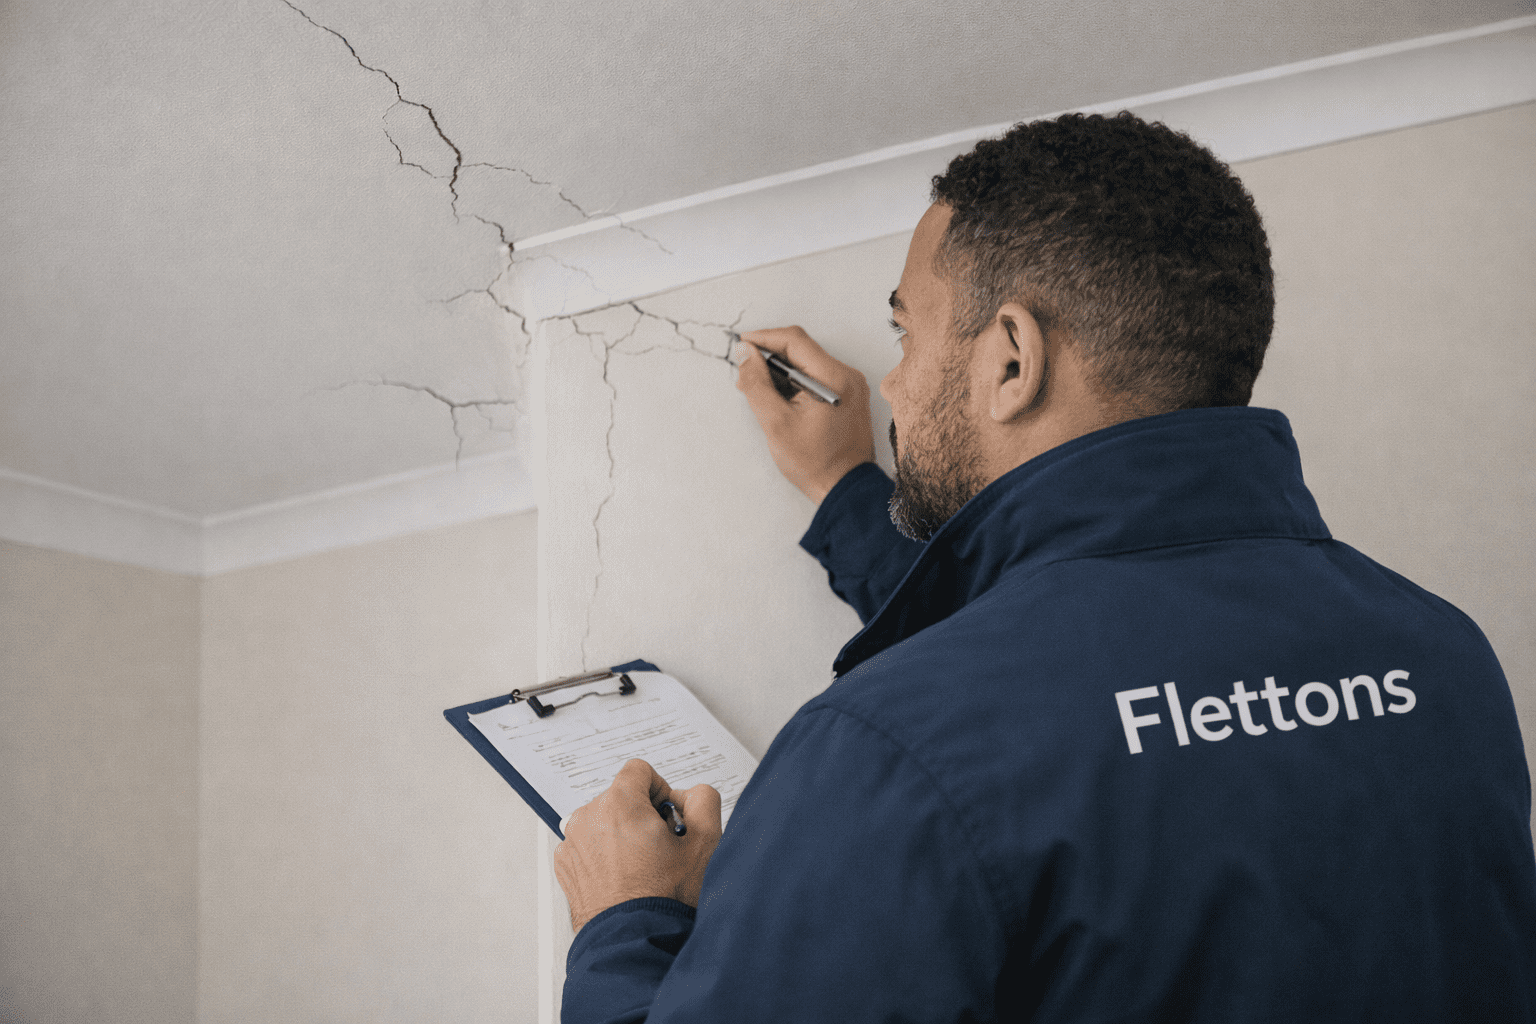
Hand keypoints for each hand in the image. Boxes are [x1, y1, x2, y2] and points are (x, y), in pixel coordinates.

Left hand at [553, 759, 722, 932]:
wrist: (634, 941)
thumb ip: (704, 800)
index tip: (667, 816)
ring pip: (604, 821)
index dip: (660, 790)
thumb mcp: (705, 842)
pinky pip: (589, 844)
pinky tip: (624, 878)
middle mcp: (588, 818)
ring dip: (622, 834)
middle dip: (642, 815)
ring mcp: (573, 843)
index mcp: (619, 804)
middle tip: (660, 848)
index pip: (640, 770)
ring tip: (642, 867)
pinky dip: (605, 854)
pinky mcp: (566, 865)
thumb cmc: (665, 898)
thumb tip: (691, 794)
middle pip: (621, 796)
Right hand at [736, 326, 874, 504]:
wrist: (845, 489)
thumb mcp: (776, 423)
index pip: (795, 340)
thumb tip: (746, 354)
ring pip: (808, 363)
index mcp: (834, 378)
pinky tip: (778, 398)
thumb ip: (757, 384)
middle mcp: (847, 376)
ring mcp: (850, 386)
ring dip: (781, 370)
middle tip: (745, 371)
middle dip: (770, 356)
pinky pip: (817, 376)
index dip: (764, 338)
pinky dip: (795, 381)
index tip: (742, 345)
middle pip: (802, 349)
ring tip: (758, 389)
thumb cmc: (815, 463)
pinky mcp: (847, 396)